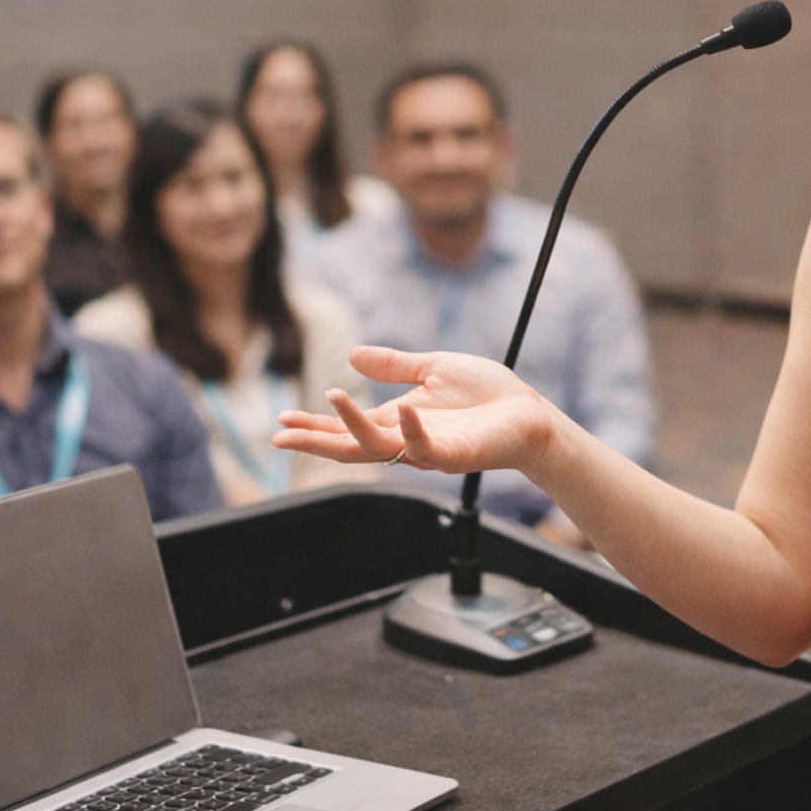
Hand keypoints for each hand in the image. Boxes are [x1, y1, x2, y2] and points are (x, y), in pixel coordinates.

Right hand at [272, 346, 567, 476]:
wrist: (529, 412)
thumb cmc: (486, 394)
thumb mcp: (432, 369)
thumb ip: (394, 365)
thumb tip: (352, 356)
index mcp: (397, 421)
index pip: (347, 428)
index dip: (315, 423)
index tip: (282, 420)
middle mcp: (405, 440)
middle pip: (351, 447)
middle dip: (315, 440)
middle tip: (281, 434)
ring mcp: (428, 450)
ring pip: (380, 447)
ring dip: (352, 425)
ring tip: (332, 397)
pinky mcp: (454, 454)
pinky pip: (427, 446)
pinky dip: (412, 428)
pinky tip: (403, 407)